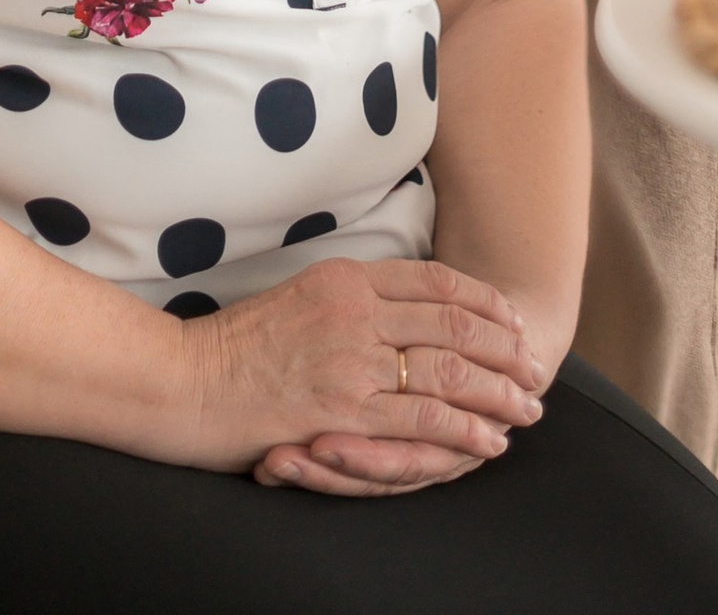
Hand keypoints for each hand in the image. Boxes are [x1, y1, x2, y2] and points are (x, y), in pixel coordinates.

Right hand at [178, 255, 542, 491]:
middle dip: (501, 349)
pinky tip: (487, 440)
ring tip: (525, 408)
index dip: (481, 302)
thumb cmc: (233, 346)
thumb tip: (389, 306)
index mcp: (346, 278)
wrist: (183, 380)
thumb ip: (346, 299)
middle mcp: (356, 310)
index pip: (434, 281)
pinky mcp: (344, 411)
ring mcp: (351, 360)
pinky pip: (421, 419)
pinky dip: (463, 429)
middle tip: (534, 369)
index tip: (510, 321)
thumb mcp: (297, 297)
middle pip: (453, 324)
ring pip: (447, 372)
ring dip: (495, 392)